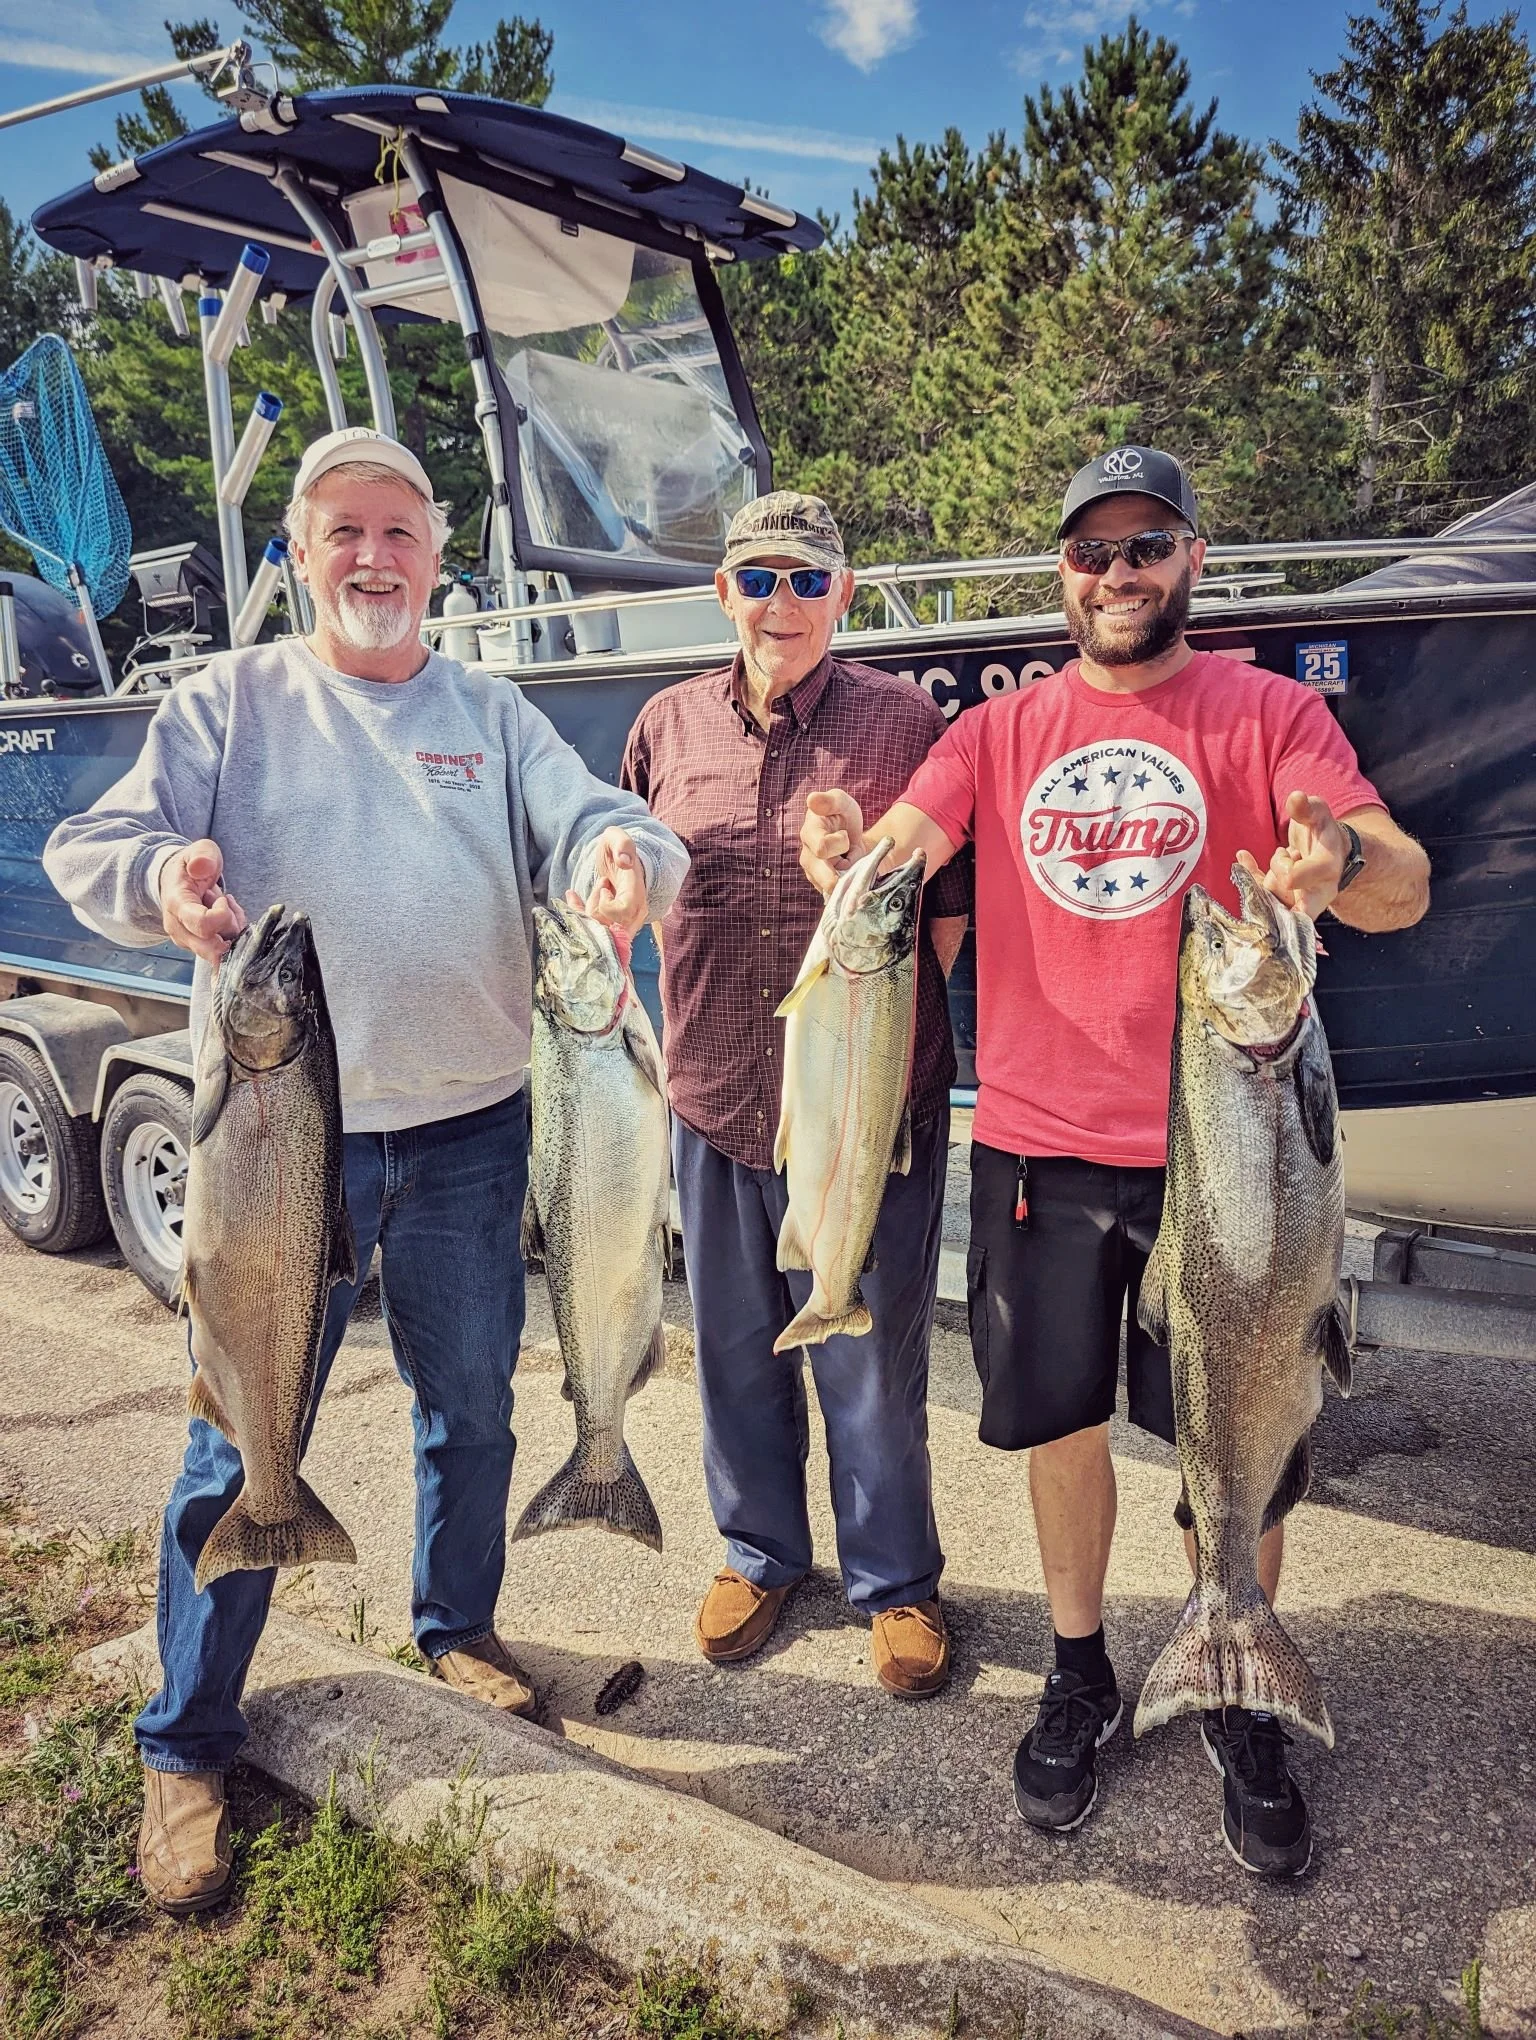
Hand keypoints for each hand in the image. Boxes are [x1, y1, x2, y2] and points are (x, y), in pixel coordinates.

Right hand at [159, 839, 246, 962]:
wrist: (174, 879)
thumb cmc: (190, 866)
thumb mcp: (199, 851)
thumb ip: (202, 856)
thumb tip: (201, 867)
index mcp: (177, 904)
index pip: (203, 924)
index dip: (223, 915)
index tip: (223, 898)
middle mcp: (178, 928)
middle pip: (213, 947)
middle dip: (230, 927)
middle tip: (225, 903)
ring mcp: (186, 940)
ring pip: (221, 951)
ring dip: (232, 929)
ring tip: (223, 904)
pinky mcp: (196, 947)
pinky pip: (223, 951)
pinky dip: (232, 934)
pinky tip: (226, 915)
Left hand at [574, 827, 648, 937]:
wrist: (618, 857)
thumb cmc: (616, 847)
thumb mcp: (618, 838)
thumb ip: (623, 845)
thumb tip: (625, 861)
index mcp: (636, 892)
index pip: (624, 912)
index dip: (607, 905)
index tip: (603, 887)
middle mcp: (635, 911)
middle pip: (613, 928)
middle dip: (596, 910)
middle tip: (599, 886)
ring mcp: (625, 919)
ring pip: (602, 931)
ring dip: (589, 909)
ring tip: (597, 886)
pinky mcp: (613, 922)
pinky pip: (595, 931)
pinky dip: (578, 914)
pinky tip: (573, 896)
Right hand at [800, 788, 866, 896]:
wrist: (852, 837)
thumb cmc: (843, 816)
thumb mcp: (842, 802)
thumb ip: (829, 800)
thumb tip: (812, 799)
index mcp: (810, 833)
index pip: (821, 847)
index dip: (839, 843)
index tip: (846, 835)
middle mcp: (807, 856)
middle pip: (824, 875)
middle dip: (842, 873)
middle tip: (851, 859)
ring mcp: (813, 874)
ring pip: (832, 888)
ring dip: (847, 878)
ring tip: (849, 863)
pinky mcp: (822, 888)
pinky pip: (837, 896)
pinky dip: (848, 888)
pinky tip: (849, 876)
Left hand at [1238, 791, 1349, 920]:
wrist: (1331, 850)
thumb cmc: (1324, 830)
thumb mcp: (1319, 814)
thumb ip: (1307, 808)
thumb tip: (1295, 797)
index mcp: (1326, 869)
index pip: (1295, 878)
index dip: (1282, 868)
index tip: (1283, 851)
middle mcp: (1317, 892)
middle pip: (1288, 907)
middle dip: (1273, 893)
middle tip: (1275, 868)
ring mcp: (1301, 901)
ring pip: (1271, 902)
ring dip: (1265, 878)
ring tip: (1284, 856)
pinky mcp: (1286, 901)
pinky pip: (1262, 898)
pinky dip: (1249, 880)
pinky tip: (1243, 858)